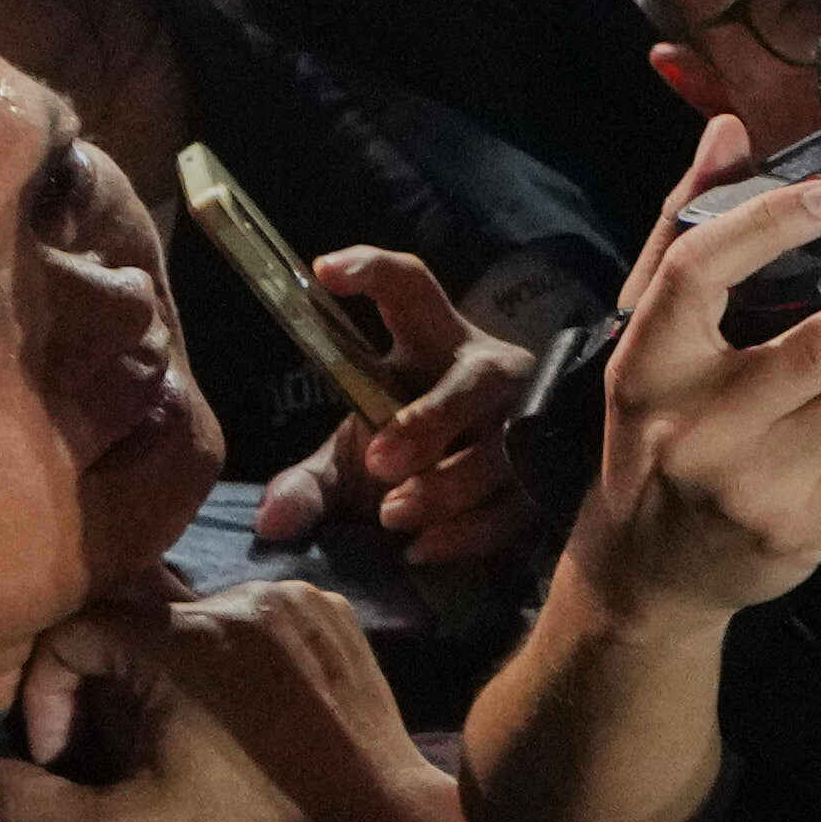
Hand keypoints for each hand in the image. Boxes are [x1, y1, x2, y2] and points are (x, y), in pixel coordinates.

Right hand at [0, 574, 454, 821]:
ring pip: (190, 618)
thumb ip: (24, 810)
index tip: (66, 761)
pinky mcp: (332, 615)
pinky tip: (240, 722)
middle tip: (122, 754)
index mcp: (181, 639)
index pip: (71, 632)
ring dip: (164, 672)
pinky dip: (225, 659)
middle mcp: (238, 597)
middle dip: (105, 686)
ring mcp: (294, 599)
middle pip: (131, 621)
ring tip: (179, 743)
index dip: (48, 697)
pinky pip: (249, 617)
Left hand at [247, 251, 541, 572]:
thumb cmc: (409, 454)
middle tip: (379, 461)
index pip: (409, 287)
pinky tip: (423, 549)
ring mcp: (528, 420)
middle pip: (468, 382)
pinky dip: (469, 530)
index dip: (372, 271)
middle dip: (429, 420)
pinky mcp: (547, 473)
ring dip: (445, 485)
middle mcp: (490, 370)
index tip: (323, 272)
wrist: (482, 490)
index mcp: (434, 342)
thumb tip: (272, 521)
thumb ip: (311, 484)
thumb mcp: (353, 459)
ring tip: (393, 517)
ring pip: (500, 447)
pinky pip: (515, 502)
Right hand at [555, 109, 820, 631]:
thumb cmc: (656, 435)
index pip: (700, 268)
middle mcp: (697, 423)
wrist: (644, 570)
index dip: (773, 219)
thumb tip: (729, 132)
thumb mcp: (651, 340)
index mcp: (650, 362)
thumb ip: (689, 230)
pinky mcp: (801, 528)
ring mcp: (751, 482)